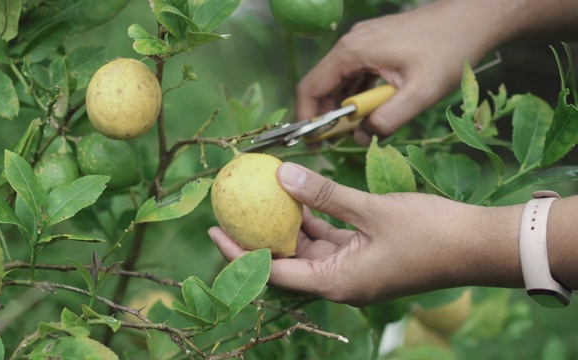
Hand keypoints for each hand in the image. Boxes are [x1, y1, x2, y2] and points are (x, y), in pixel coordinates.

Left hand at [209, 162, 523, 305]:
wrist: (477, 245)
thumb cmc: (430, 233)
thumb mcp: (372, 210)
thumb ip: (326, 195)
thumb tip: (283, 174)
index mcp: (337, 281)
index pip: (274, 271)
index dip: (241, 253)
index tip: (215, 230)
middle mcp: (341, 281)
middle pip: (287, 261)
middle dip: (259, 237)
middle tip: (234, 210)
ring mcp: (354, 270)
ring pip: (309, 248)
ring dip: (288, 225)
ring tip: (263, 199)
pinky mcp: (367, 256)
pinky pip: (330, 239)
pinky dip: (315, 220)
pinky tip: (302, 196)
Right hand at [296, 0, 507, 143]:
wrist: (473, 18)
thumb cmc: (449, 50)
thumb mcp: (419, 93)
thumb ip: (387, 119)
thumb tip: (362, 136)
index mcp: (352, 51)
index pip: (311, 87)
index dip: (307, 117)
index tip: (313, 142)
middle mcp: (351, 44)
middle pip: (322, 85)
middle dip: (326, 115)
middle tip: (337, 142)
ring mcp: (363, 43)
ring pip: (339, 81)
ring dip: (344, 106)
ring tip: (357, 129)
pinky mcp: (375, 46)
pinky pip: (356, 74)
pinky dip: (358, 94)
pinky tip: (372, 109)